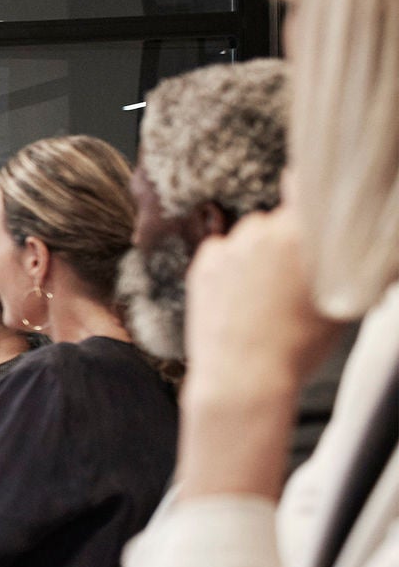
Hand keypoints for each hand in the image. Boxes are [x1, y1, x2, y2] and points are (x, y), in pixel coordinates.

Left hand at [179, 207, 346, 498]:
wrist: (243, 377)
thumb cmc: (299, 346)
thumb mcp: (339, 301)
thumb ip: (345, 263)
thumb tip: (363, 247)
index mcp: (304, 235)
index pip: (306, 188)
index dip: (309, 192)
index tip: (309, 194)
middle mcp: (265, 231)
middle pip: (278, 221)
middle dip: (285, 240)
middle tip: (291, 278)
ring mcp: (230, 246)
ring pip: (250, 236)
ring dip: (257, 253)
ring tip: (264, 296)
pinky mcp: (203, 262)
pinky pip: (222, 252)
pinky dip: (230, 267)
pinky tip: (240, 300)